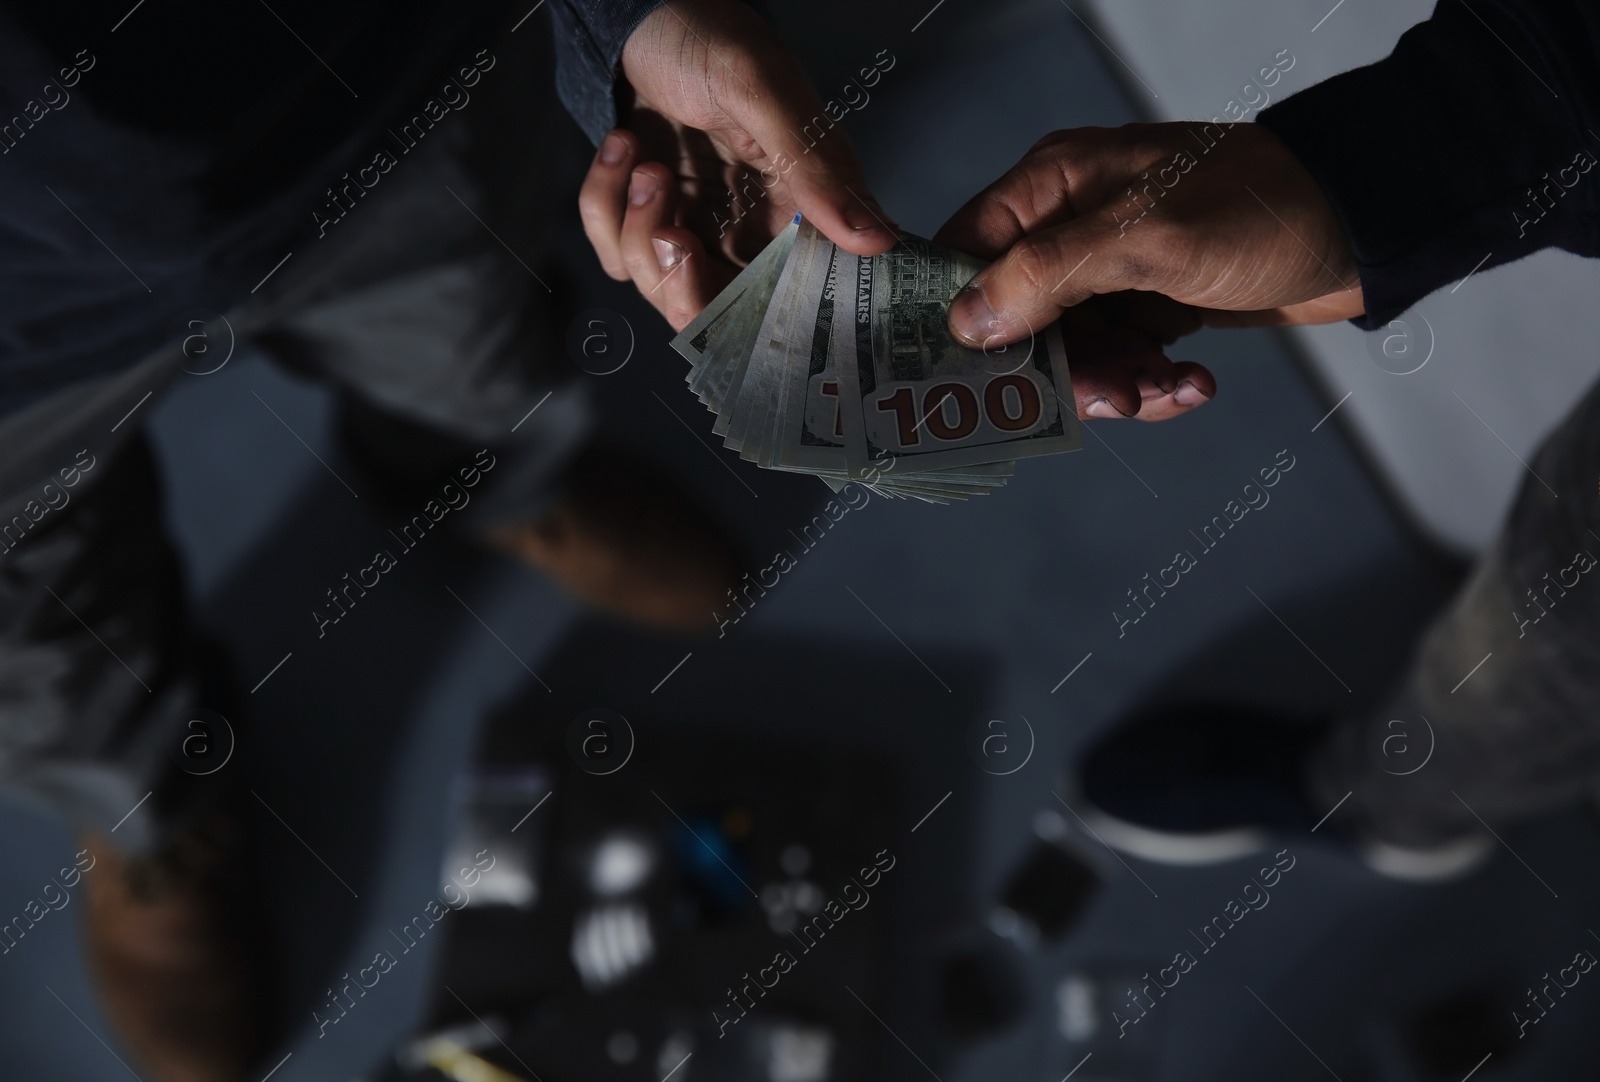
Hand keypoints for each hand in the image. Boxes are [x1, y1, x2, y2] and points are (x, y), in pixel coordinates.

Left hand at [579, 0, 896, 330]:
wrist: (641, 12)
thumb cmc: (712, 37)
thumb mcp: (764, 94)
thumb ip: (815, 170)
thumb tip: (879, 241)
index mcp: (800, 210)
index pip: (791, 300)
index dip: (752, 313)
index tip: (708, 267)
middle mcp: (752, 232)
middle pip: (716, 314)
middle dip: (677, 280)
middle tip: (668, 228)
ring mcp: (697, 230)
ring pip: (659, 287)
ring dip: (634, 225)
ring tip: (643, 159)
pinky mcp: (648, 223)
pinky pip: (615, 253)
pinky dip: (604, 203)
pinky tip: (621, 149)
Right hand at [937, 122, 1361, 419]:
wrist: (1363, 227)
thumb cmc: (1259, 206)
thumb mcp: (1148, 238)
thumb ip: (1050, 274)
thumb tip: (967, 320)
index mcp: (1052, 185)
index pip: (965, 253)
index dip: (957, 317)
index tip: (964, 379)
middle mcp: (1070, 225)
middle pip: (1019, 322)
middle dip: (1060, 371)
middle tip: (1111, 398)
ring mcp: (1111, 269)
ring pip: (1073, 353)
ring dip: (1116, 385)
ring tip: (1166, 391)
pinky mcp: (1150, 305)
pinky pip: (1121, 361)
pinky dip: (1151, 383)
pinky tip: (1190, 385)